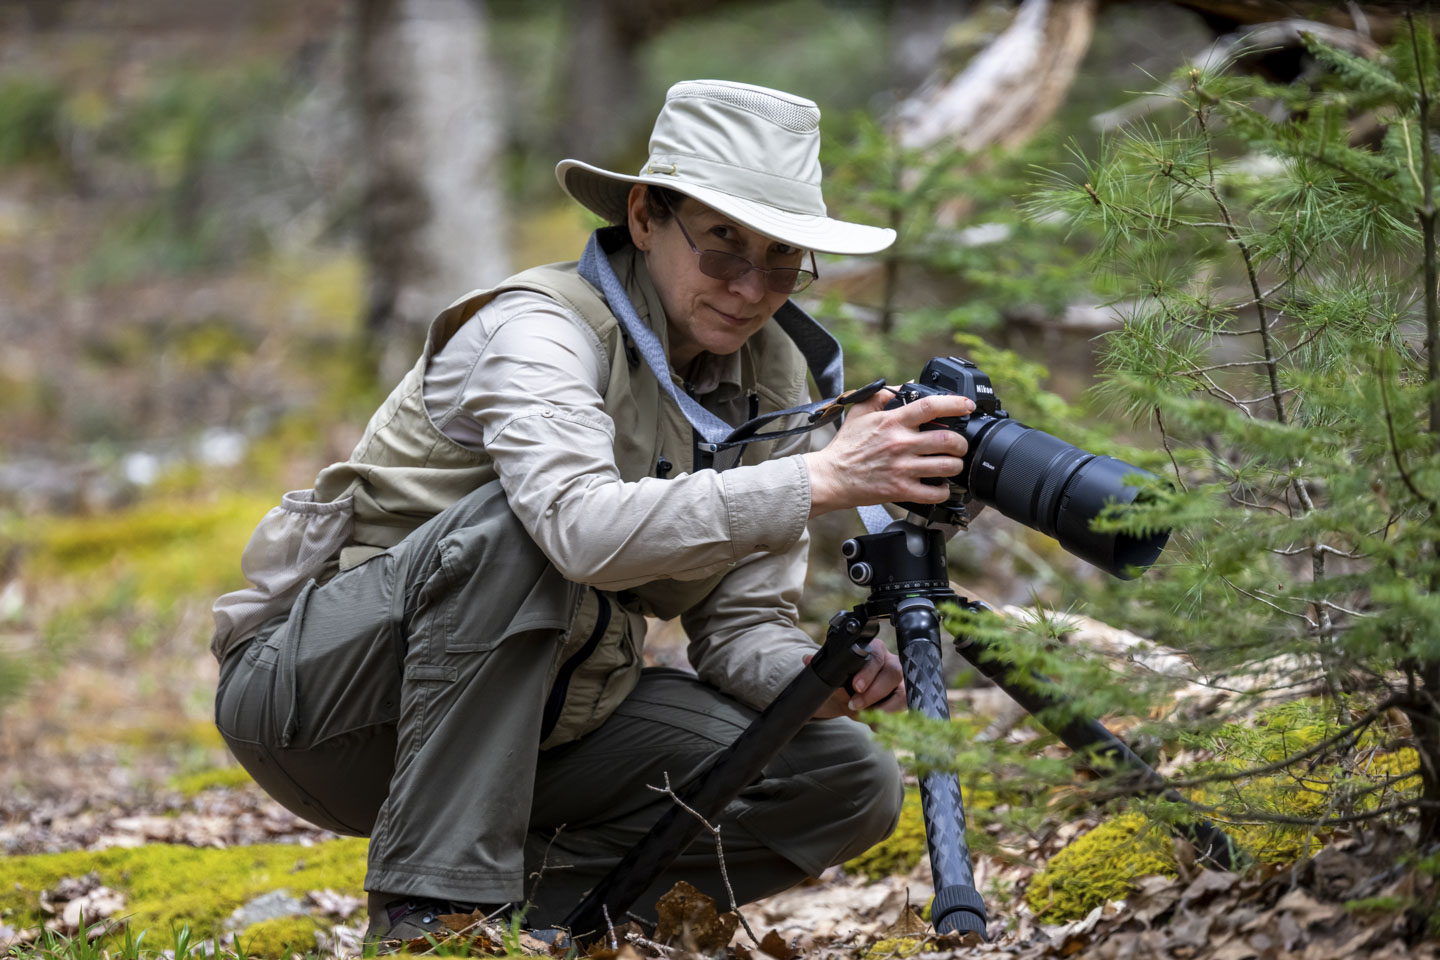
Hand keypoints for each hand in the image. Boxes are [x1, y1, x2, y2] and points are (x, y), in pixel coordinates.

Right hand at [802, 389, 974, 517]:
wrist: (831, 477)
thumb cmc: (846, 446)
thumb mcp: (860, 412)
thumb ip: (882, 395)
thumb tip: (905, 387)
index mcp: (893, 422)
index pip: (931, 406)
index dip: (955, 403)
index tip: (967, 406)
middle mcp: (901, 444)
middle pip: (948, 439)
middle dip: (961, 442)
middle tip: (959, 444)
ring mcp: (902, 468)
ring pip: (947, 466)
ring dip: (956, 465)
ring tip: (952, 464)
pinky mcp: (901, 490)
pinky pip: (935, 492)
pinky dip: (944, 490)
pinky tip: (940, 485)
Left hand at [807, 638, 905, 719]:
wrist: (848, 700)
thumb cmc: (844, 683)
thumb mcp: (833, 678)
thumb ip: (823, 669)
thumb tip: (807, 659)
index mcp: (873, 650)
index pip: (876, 655)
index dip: (867, 672)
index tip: (855, 686)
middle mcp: (890, 662)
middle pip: (893, 671)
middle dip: (874, 691)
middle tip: (855, 704)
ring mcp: (900, 680)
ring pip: (902, 691)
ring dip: (883, 707)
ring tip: (864, 717)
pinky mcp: (904, 697)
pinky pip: (904, 707)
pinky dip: (889, 718)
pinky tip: (875, 725)